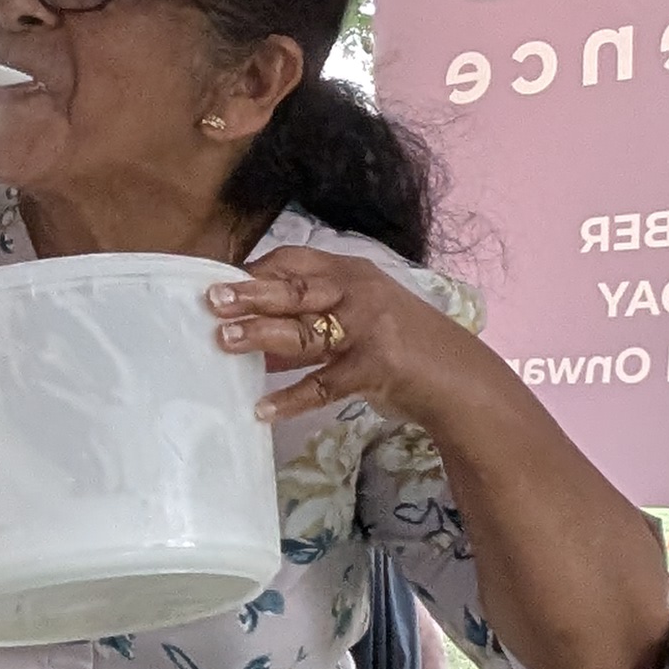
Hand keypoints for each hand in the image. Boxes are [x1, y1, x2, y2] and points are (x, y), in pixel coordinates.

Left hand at [209, 252, 483, 434]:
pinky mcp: (374, 369)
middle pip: (296, 290)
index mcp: (353, 272)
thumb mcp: (362, 316)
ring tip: (224, 342)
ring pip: (305, 332)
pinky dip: (292, 398)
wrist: (456, 377)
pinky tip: (262, 409)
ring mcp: (368, 330)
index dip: (257, 269)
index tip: (219, 277)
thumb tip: (252, 331)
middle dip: (251, 293)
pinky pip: (324, 384)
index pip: (297, 260)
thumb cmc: (402, 344)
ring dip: (262, 336)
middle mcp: (358, 294)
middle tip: (212, 299)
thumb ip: (314, 319)